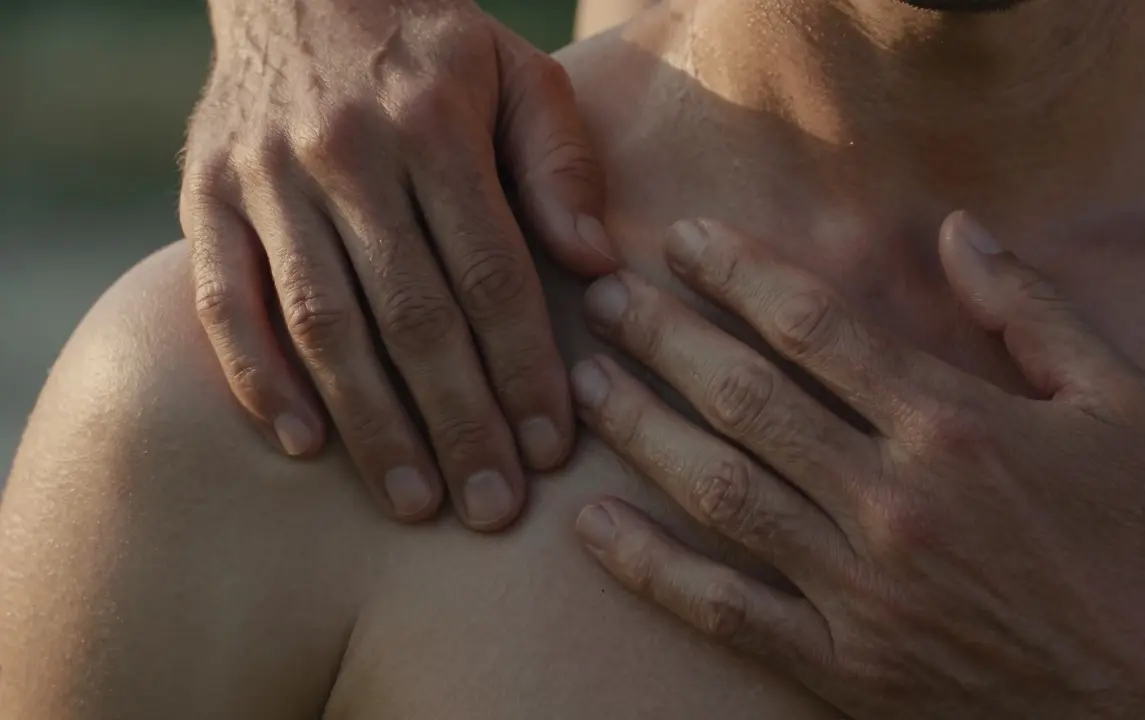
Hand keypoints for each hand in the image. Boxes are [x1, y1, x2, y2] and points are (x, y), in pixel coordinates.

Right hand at [181, 0, 616, 527]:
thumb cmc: (430, 42)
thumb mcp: (517, 70)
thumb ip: (559, 161)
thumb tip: (592, 265)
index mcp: (433, 123)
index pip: (490, 272)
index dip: (524, 368)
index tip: (550, 447)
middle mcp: (345, 154)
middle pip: (411, 315)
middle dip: (458, 421)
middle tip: (491, 509)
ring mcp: (265, 178)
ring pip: (323, 323)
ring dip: (370, 423)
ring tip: (415, 500)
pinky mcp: (205, 198)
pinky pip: (224, 304)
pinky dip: (258, 379)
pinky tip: (301, 445)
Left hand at [569, 213, 1144, 716]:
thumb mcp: (1121, 404)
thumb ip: (1033, 308)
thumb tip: (956, 228)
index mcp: (956, 426)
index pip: (813, 327)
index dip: (735, 273)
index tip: (681, 242)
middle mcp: (894, 502)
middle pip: (745, 398)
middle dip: (662, 337)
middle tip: (603, 300)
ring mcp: (859, 592)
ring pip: (719, 491)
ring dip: (640, 430)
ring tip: (586, 384)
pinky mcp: (841, 669)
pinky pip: (722, 612)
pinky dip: (648, 569)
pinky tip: (593, 527)